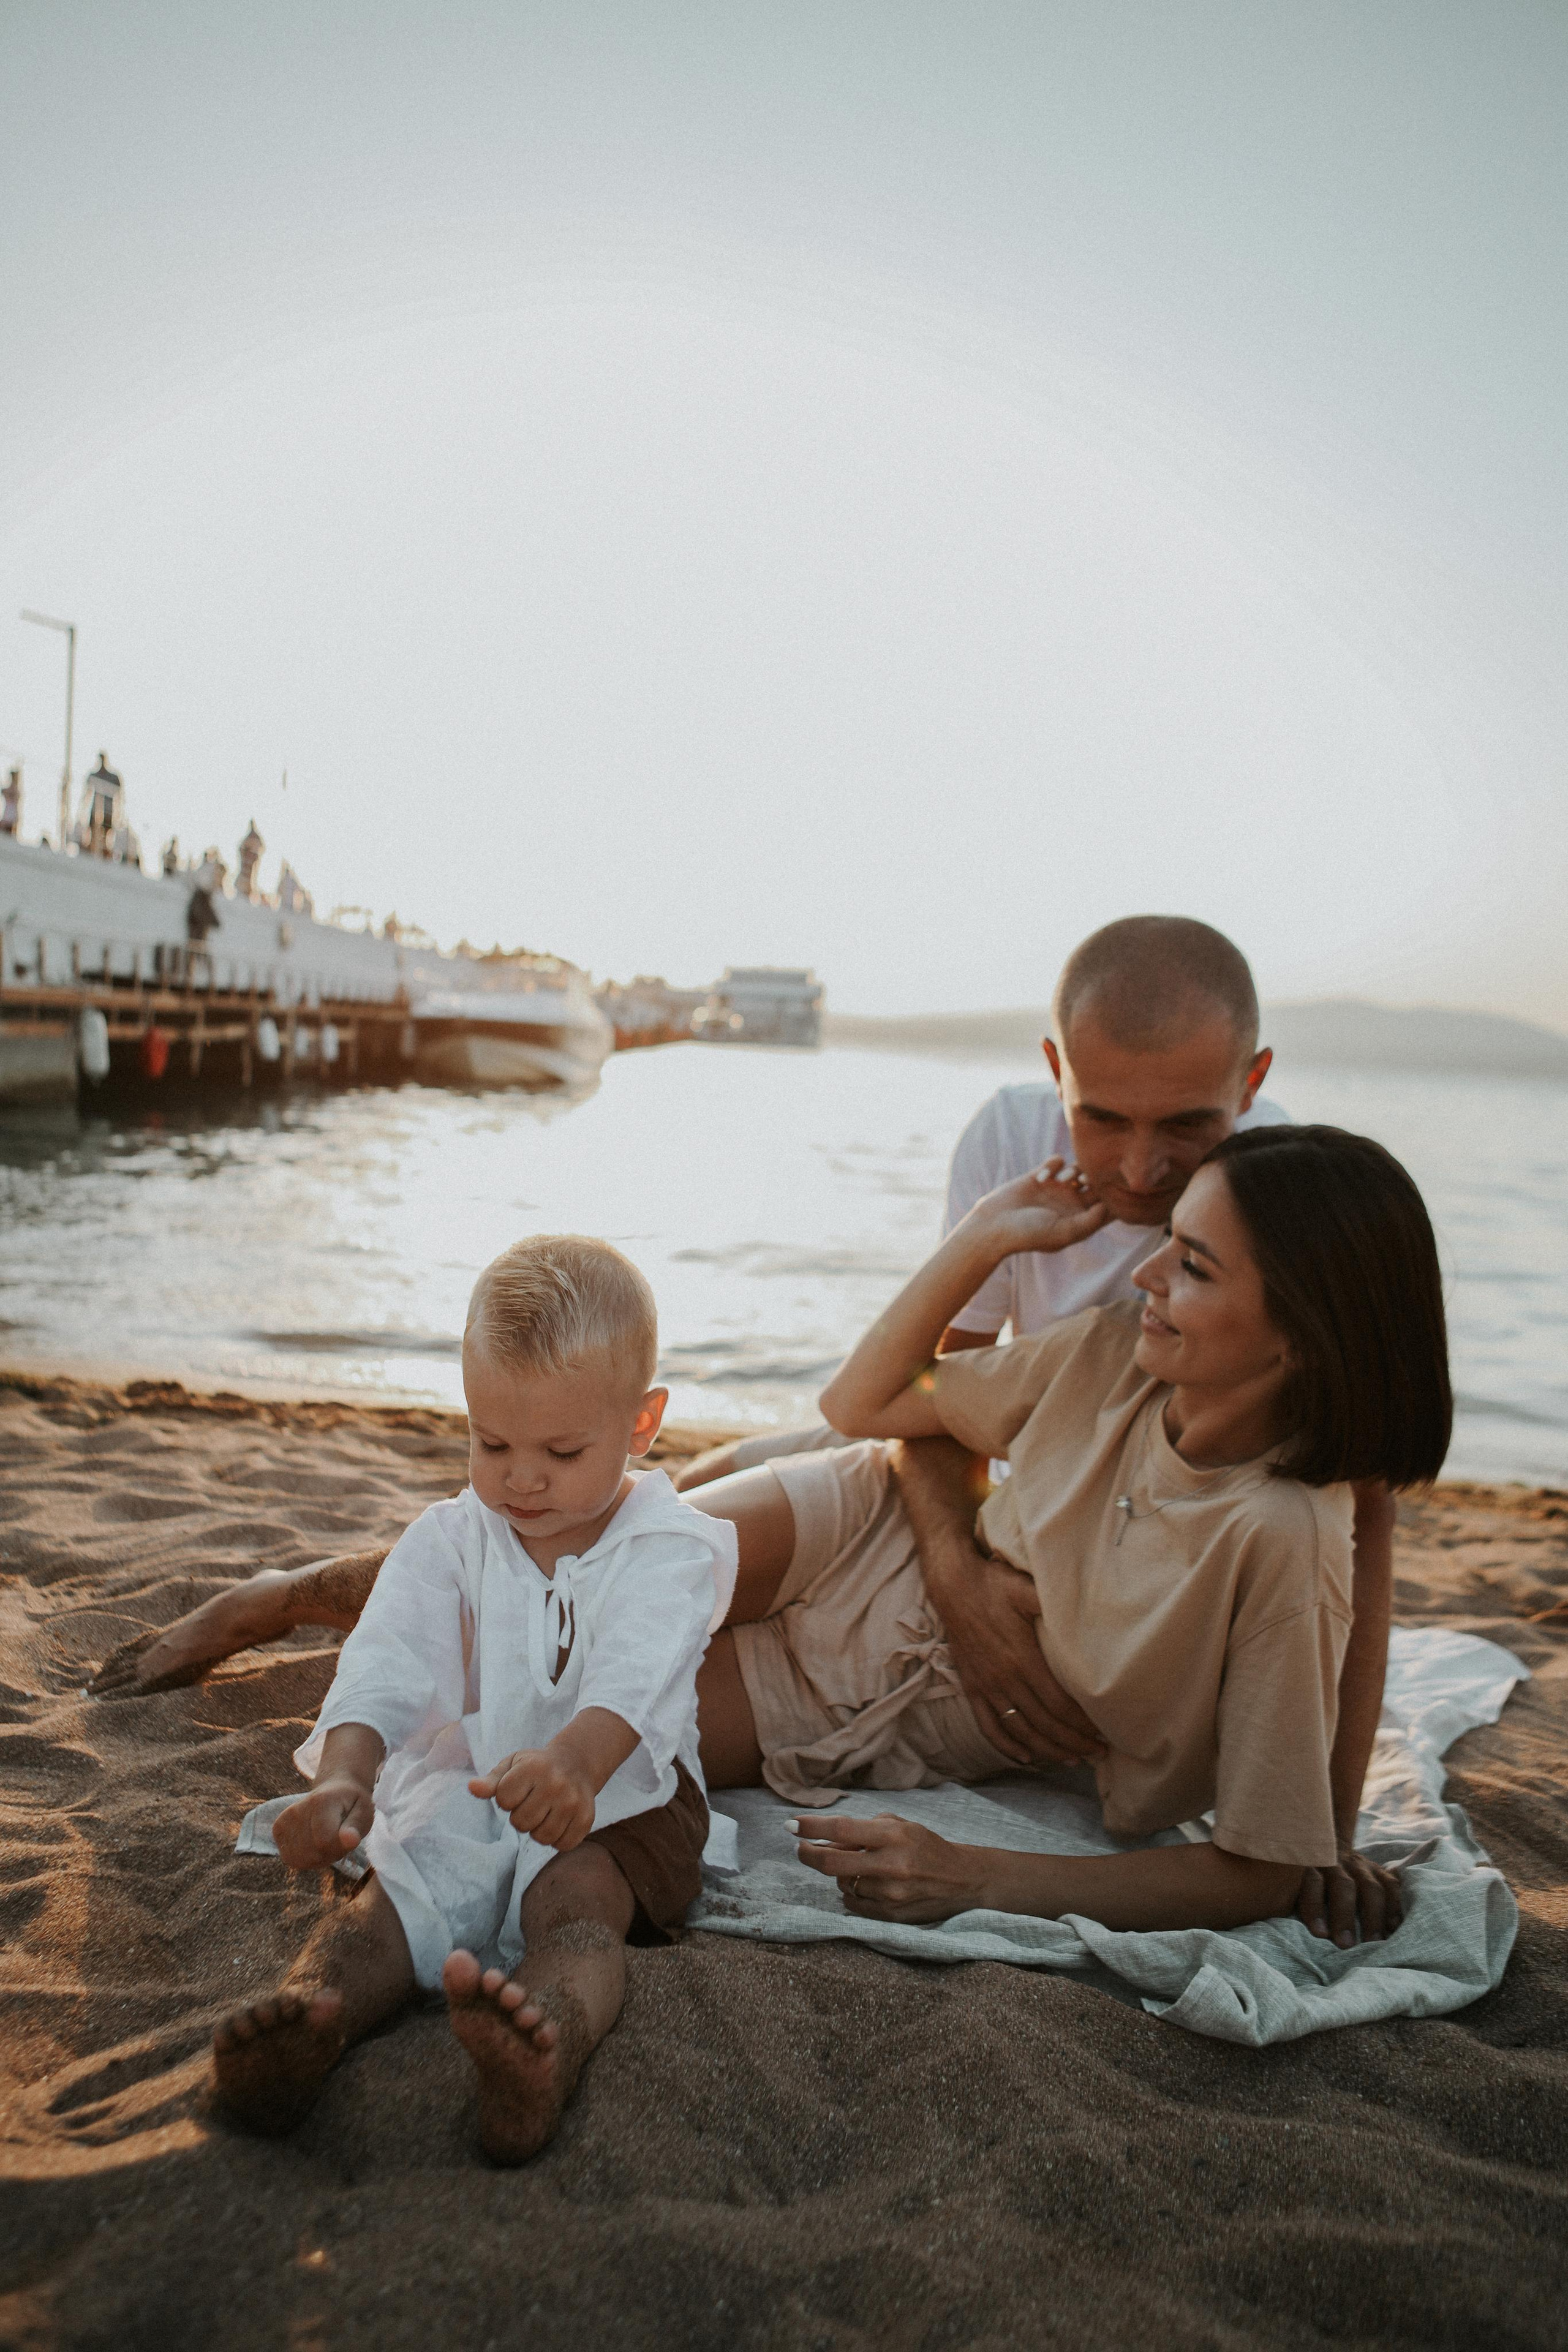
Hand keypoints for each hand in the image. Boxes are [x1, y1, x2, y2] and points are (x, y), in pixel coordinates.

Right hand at [273, 1775, 374, 1869]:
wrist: (335, 1788)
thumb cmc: (352, 1803)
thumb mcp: (364, 1812)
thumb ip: (357, 1827)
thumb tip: (350, 1841)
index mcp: (321, 1802)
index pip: (325, 1842)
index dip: (340, 1848)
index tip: (347, 1836)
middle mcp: (298, 1809)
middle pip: (311, 1855)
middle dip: (329, 1855)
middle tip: (338, 1837)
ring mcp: (284, 1819)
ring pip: (299, 1860)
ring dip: (317, 1858)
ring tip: (326, 1840)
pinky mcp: (277, 1828)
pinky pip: (290, 1858)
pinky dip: (304, 1857)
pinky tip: (313, 1843)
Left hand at [471, 1748, 595, 1850]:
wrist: (577, 1763)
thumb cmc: (536, 1766)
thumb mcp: (512, 1765)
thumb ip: (492, 1780)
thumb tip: (472, 1788)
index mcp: (533, 1768)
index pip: (504, 1801)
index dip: (507, 1799)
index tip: (517, 1790)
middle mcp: (555, 1784)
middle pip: (521, 1823)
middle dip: (521, 1817)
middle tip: (531, 1803)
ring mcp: (573, 1802)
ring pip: (542, 1837)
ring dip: (538, 1830)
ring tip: (544, 1813)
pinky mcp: (586, 1818)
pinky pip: (562, 1845)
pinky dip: (557, 1839)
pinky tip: (558, 1822)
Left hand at [791, 1812, 993, 1923]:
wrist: (961, 1880)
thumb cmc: (926, 1846)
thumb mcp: (900, 1826)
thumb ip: (865, 1829)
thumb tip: (827, 1840)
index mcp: (894, 1836)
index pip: (842, 1829)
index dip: (812, 1827)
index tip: (790, 1825)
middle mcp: (891, 1865)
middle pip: (832, 1863)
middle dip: (809, 1854)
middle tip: (801, 1848)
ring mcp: (890, 1894)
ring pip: (843, 1883)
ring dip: (841, 1873)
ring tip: (859, 1866)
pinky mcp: (891, 1915)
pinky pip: (853, 1904)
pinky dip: (851, 1892)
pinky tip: (864, 1883)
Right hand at [938, 1551, 1107, 1766]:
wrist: (952, 1585)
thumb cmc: (994, 1585)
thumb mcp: (1028, 1590)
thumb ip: (1056, 1606)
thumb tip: (1089, 1611)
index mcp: (1023, 1659)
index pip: (1059, 1704)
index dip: (1082, 1724)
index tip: (1102, 1732)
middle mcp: (1005, 1679)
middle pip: (1045, 1724)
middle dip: (1074, 1742)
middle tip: (1098, 1753)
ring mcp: (986, 1686)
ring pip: (1020, 1730)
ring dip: (1047, 1749)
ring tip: (1070, 1759)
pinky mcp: (971, 1687)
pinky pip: (988, 1726)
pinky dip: (1006, 1746)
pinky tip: (1025, 1757)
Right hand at [963, 1157, 1109, 1259]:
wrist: (995, 1225)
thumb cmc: (1029, 1235)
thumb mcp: (1063, 1233)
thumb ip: (1090, 1221)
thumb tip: (1109, 1205)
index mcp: (1080, 1219)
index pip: (1108, 1205)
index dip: (1114, 1197)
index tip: (1107, 1194)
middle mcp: (1071, 1203)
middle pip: (1097, 1182)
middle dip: (1097, 1178)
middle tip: (1087, 1181)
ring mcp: (1056, 1188)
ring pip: (1079, 1168)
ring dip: (1077, 1169)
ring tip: (1065, 1179)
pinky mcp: (1040, 1176)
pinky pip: (1057, 1160)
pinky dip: (1053, 1165)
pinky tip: (1042, 1177)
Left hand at [1296, 1847, 1403, 1945]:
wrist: (1328, 1846)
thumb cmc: (1306, 1880)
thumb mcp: (1293, 1884)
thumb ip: (1294, 1900)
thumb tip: (1293, 1933)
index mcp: (1310, 1866)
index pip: (1312, 1883)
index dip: (1315, 1907)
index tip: (1319, 1934)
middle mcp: (1336, 1863)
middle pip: (1343, 1886)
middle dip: (1345, 1916)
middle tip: (1346, 1945)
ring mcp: (1359, 1865)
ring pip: (1370, 1888)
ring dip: (1373, 1917)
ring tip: (1374, 1943)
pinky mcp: (1378, 1870)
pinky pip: (1391, 1886)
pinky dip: (1394, 1908)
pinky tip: (1393, 1928)